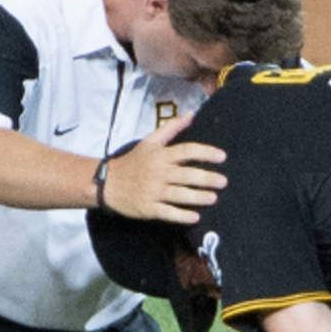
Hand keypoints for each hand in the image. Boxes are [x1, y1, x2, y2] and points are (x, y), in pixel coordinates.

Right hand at [102, 114, 227, 223]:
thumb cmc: (133, 161)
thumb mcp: (149, 141)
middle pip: (186, 175)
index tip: (222, 157)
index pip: (186, 151)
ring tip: (214, 198)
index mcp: (160, 156)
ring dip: (198, 197)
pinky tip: (196, 217)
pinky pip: (168, 213)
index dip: (205, 153)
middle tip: (223, 182)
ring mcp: (153, 192)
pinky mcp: (148, 208)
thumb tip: (192, 114)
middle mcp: (158, 173)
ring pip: (180, 195)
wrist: (107, 183)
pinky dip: (181, 215)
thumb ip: (172, 127)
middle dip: (206, 178)